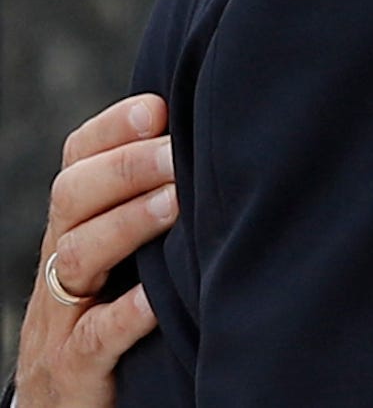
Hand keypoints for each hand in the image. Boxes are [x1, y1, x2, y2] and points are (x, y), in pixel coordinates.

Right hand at [14, 94, 175, 407]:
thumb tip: (209, 143)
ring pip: (76, 256)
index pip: (76, 164)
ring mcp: (62, 319)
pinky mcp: (74, 369)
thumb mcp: (125, 261)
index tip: (157, 105)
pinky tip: (159, 298)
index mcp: (74, 230)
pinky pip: (94, 337)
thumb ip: (152, 207)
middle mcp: (61, 266)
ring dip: (127, 224)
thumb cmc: (114, 318)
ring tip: (175, 201)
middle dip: (124, 167)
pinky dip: (127, 313)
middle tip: (176, 149)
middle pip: (72, 199)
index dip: (110, 131)